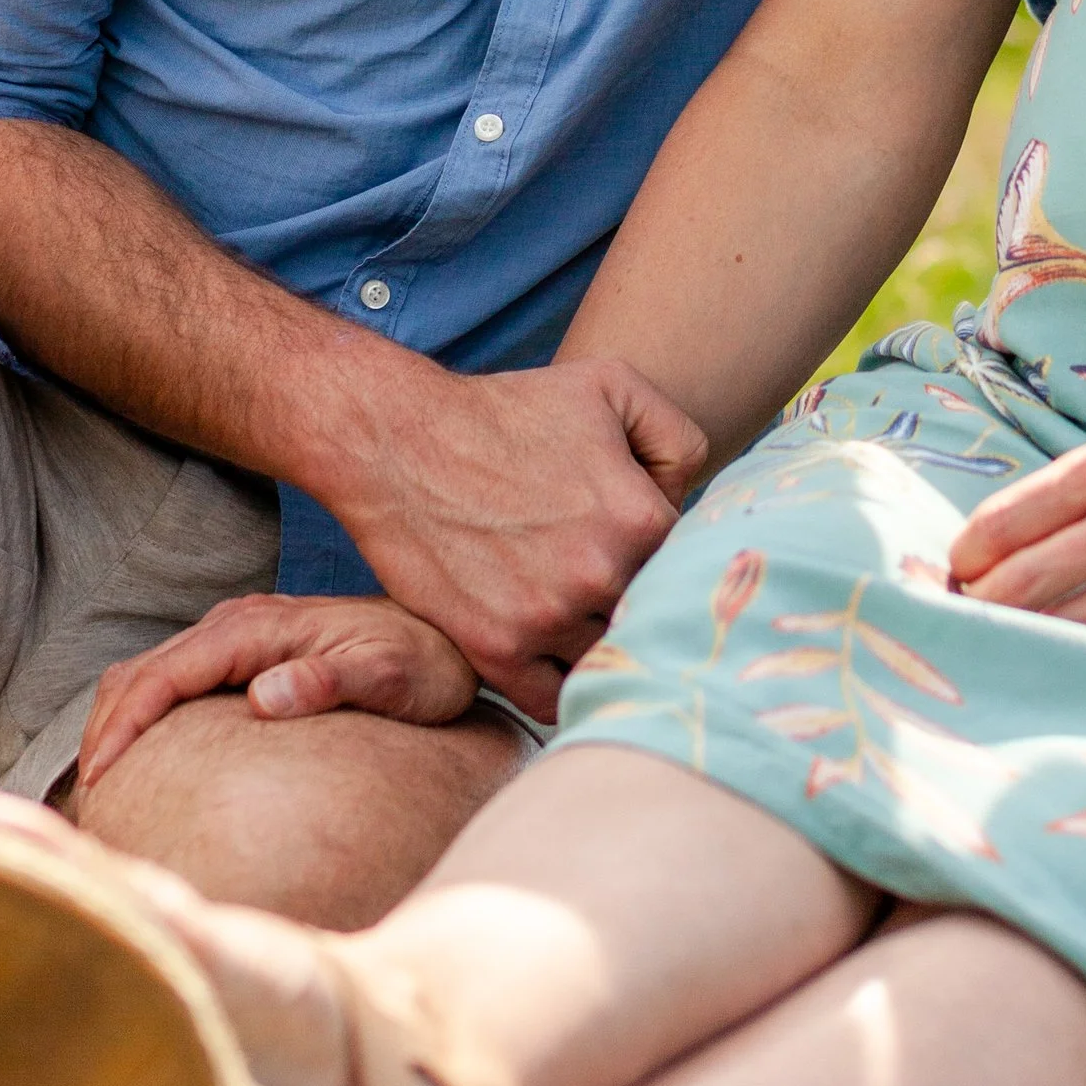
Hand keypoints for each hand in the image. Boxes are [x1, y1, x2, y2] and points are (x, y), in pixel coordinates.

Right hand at [77, 592, 479, 788]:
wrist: (450, 643)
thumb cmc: (425, 665)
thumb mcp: (390, 676)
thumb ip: (330, 680)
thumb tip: (264, 695)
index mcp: (262, 628)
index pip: (168, 672)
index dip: (126, 724)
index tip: (100, 777)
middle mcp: (242, 623)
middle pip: (145, 670)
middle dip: (105, 728)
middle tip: (85, 800)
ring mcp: (241, 636)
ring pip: (153, 673)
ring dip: (119, 721)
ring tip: (100, 787)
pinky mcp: (247, 654)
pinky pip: (176, 680)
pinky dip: (143, 715)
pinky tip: (141, 761)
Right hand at [314, 355, 707, 721]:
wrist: (399, 440)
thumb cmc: (505, 410)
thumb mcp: (611, 386)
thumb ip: (678, 440)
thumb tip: (687, 504)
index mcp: (639, 517)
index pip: (687, 566)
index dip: (663, 558)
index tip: (635, 550)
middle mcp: (600, 574)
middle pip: (647, 618)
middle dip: (632, 603)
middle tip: (605, 585)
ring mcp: (546, 618)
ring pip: (603, 658)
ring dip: (596, 645)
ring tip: (577, 618)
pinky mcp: (495, 649)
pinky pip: (550, 699)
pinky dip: (558, 686)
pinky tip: (552, 658)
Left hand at [948, 432, 1085, 649]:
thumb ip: (1061, 495)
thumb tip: (980, 551)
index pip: (1001, 523)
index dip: (964, 557)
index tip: (959, 569)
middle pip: (1017, 584)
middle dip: (978, 606)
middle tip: (968, 613)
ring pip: (1060, 627)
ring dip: (1021, 640)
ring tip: (1005, 640)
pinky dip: (1079, 661)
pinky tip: (1061, 661)